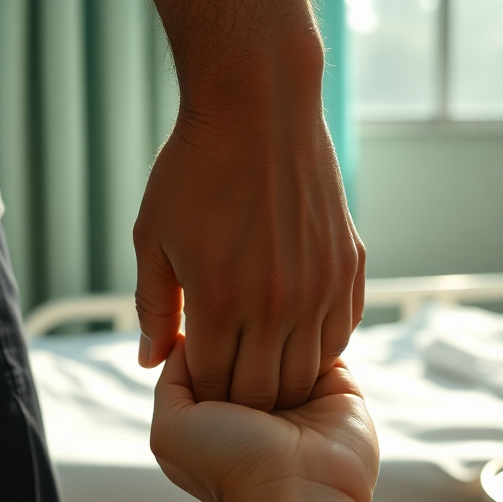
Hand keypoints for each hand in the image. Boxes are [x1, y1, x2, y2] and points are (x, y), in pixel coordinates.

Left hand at [134, 97, 365, 411]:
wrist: (259, 105)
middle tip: (228, 376)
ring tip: (262, 361)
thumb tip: (152, 362)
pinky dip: (318, 346)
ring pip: (308, 369)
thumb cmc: (195, 168)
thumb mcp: (153, 237)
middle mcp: (277, 302)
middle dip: (241, 396)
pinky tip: (295, 334)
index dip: (201, 390)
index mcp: (220, 299)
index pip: (214, 382)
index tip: (194, 377)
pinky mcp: (349, 266)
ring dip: (283, 376)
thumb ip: (152, 306)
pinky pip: (341, 333)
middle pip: (264, 390)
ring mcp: (321, 286)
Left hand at [150, 334, 378, 501]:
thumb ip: (172, 378)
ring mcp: (301, 386)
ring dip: (286, 330)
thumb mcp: (171, 428)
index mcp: (221, 403)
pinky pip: (328, 339)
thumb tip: (186, 336)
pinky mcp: (339, 382)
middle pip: (251, 332)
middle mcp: (260, 393)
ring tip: (281, 350)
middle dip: (247, 329)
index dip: (208, 333)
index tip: (209, 336)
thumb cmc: (230, 465)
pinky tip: (307, 337)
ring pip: (291, 329)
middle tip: (247, 341)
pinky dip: (319, 331)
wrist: (297, 498)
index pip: (212, 344)